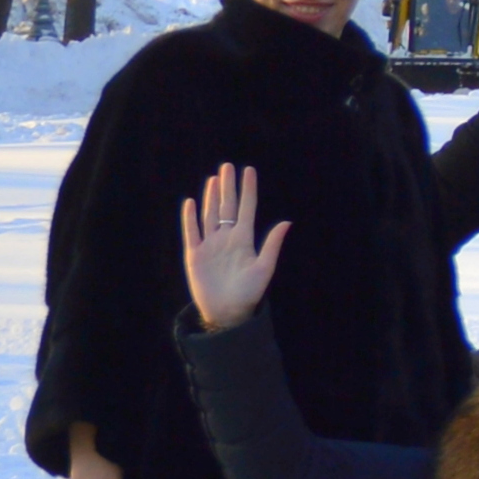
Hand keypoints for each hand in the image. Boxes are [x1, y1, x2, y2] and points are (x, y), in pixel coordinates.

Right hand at [173, 162, 286, 331]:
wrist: (227, 312)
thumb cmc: (248, 293)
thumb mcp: (264, 268)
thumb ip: (272, 244)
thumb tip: (287, 222)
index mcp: (244, 239)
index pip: (246, 208)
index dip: (248, 189)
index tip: (249, 171)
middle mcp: (227, 238)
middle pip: (226, 206)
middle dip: (228, 187)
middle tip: (227, 166)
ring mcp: (210, 245)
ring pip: (210, 215)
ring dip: (211, 197)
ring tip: (214, 179)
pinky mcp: (195, 254)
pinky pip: (191, 232)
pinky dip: (190, 217)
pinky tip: (190, 202)